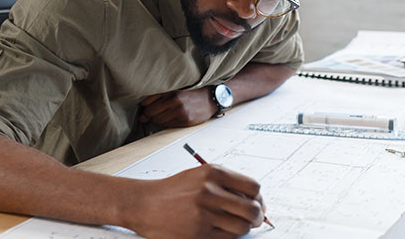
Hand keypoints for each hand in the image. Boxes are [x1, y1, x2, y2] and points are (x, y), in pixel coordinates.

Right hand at [124, 164, 266, 238]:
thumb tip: (256, 201)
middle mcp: (210, 191)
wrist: (145, 203)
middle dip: (258, 217)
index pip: (253, 187)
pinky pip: (227, 238)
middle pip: (252, 210)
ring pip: (242, 227)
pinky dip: (228, 236)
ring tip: (233, 225)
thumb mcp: (201, 176)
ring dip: (243, 228)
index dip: (259, 198)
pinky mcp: (198, 233)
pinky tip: (219, 230)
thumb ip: (227, 184)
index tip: (258, 204)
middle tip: (255, 220)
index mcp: (214, 173)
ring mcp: (204, 213)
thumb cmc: (174, 190)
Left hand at [139, 89, 215, 127]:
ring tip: (160, 116)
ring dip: (155, 120)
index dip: (144, 106)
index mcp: (171, 91)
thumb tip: (143, 109)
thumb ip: (160, 96)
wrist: (210, 99)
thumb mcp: (176, 90)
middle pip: (150, 112)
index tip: (144, 107)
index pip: (147, 101)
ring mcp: (180, 111)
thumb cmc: (193, 94)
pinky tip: (168, 119)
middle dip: (148, 114)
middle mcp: (174, 100)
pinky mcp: (184, 120)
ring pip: (157, 120)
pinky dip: (164, 124)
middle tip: (148, 114)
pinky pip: (166, 125)